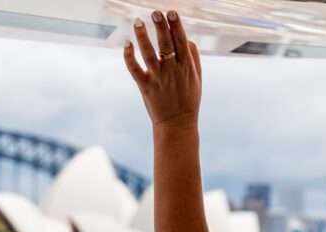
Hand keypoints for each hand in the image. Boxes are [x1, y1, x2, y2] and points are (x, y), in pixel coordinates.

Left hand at [124, 10, 201, 129]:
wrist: (177, 125)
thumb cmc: (188, 100)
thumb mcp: (197, 80)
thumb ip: (193, 58)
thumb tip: (186, 38)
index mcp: (186, 68)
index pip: (181, 42)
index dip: (176, 26)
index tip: (171, 13)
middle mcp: (172, 72)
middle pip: (165, 45)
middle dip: (161, 27)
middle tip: (155, 12)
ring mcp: (158, 79)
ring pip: (148, 54)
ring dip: (143, 36)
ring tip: (138, 22)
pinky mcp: (145, 87)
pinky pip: (135, 69)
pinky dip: (129, 57)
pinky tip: (127, 44)